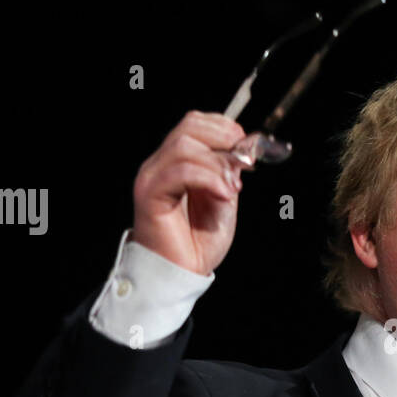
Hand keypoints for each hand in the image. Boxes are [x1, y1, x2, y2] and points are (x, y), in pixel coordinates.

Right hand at [130, 111, 247, 275]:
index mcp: (177, 163)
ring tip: (232, 188)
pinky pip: (179, 171)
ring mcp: (153, 177)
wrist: (183, 273)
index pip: (194, 124)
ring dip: (216, 164)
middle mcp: (161, 165)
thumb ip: (227, 173)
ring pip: (184, 146)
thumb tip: (239, 152)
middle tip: (244, 164)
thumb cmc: (199, 241)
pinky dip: (208, 178)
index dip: (224, 128)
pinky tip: (223, 194)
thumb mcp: (223, 199)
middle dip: (223, 139)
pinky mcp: (150, 194)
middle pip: (188, 127)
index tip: (247, 147)